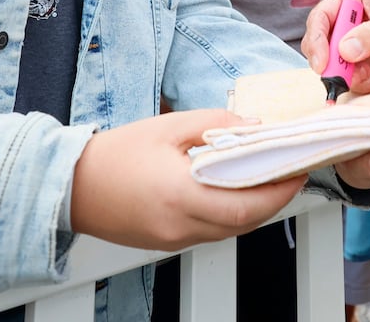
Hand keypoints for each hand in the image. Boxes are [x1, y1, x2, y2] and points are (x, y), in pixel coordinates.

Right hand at [70, 110, 304, 249]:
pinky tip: (235, 192)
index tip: (298, 170)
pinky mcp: (168, 244)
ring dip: (254, 209)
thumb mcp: (169, 127)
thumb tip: (254, 128)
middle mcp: (181, 226)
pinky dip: (230, 215)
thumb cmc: (116, 154)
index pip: (246, 204)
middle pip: (245, 223)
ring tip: (268, 180)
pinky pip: (211, 232)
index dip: (279, 191)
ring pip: (230, 231)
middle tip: (291, 174)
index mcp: (181, 195)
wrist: (71, 186)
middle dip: (275, 200)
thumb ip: (217, 125)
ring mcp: (174, 240)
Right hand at [302, 0, 369, 93]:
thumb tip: (345, 50)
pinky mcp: (358, 64)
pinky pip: (350, 79)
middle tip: (347, 77)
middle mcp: (343, 23)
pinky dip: (365, 81)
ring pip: (332, 67)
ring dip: (352, 76)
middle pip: (318, 46)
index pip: (320, 18)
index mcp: (348, 1)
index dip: (316, 41)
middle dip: (331, 65)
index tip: (323, 63)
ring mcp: (349, 46)